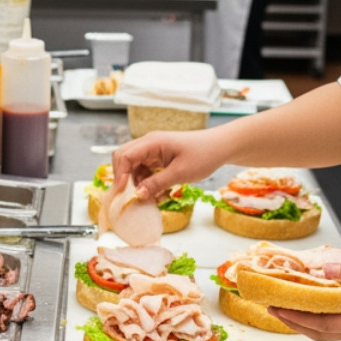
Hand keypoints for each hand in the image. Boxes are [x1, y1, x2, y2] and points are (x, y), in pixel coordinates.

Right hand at [112, 129, 229, 200]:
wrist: (221, 147)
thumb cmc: (204, 155)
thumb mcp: (180, 173)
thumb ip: (156, 184)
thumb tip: (137, 195)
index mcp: (152, 142)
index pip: (125, 156)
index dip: (119, 175)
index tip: (122, 194)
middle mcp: (149, 144)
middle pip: (123, 159)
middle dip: (123, 179)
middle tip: (127, 197)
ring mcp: (153, 150)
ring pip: (133, 166)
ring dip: (135, 182)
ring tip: (145, 198)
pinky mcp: (159, 157)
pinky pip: (144, 169)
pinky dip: (145, 181)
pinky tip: (154, 193)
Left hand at [270, 261, 340, 340]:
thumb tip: (325, 270)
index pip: (321, 325)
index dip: (295, 317)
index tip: (275, 307)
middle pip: (322, 334)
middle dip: (295, 322)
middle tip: (273, 308)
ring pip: (332, 332)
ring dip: (309, 322)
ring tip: (290, 308)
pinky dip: (326, 318)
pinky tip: (320, 304)